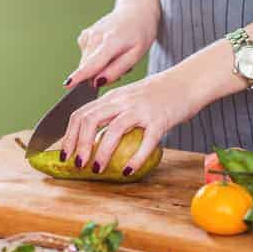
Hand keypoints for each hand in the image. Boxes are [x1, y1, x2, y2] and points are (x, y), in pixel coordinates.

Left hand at [59, 69, 199, 175]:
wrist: (188, 81)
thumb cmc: (159, 93)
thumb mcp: (129, 97)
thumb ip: (112, 111)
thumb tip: (92, 136)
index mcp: (112, 97)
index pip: (80, 114)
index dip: (68, 136)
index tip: (64, 155)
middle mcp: (122, 101)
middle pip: (90, 120)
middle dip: (79, 145)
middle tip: (77, 165)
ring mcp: (141, 109)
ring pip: (113, 130)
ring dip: (101, 153)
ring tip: (97, 170)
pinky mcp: (160, 119)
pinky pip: (145, 141)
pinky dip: (135, 158)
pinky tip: (129, 170)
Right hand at [65, 0, 159, 88]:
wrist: (135, 11)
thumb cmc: (140, 34)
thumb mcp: (136, 55)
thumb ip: (116, 70)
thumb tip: (96, 82)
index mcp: (110, 42)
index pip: (92, 63)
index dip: (80, 75)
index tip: (67, 84)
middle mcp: (95, 36)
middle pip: (89, 68)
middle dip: (101, 75)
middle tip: (122, 67)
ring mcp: (88, 34)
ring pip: (87, 63)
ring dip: (100, 67)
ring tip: (117, 56)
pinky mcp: (84, 36)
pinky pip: (86, 57)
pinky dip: (96, 58)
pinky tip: (108, 50)